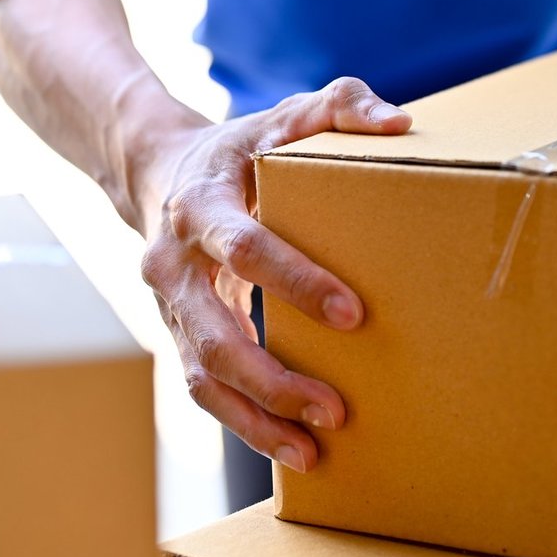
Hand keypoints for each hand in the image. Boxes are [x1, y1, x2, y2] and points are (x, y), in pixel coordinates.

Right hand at [136, 77, 411, 471]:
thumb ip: (339, 105)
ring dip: (257, 418)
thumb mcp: (284, 115)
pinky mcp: (177, 335)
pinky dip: (246, 424)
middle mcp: (172, 262)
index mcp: (201, 204)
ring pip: (202, 376)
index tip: (353, 313)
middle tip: (337, 407)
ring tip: (314, 451)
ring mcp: (169, 306)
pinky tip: (293, 449)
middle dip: (274, 377)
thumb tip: (397, 123)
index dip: (295, 281)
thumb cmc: (242, 147)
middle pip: (214, 334)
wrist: (159, 170)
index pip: (245, 247)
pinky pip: (205, 390)